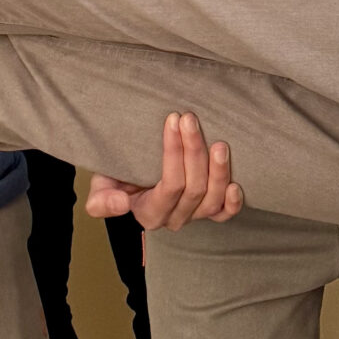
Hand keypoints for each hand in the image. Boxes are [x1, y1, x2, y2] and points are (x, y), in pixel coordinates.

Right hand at [85, 114, 243, 230]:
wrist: (133, 177)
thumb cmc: (119, 175)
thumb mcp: (102, 184)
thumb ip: (101, 200)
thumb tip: (121, 204)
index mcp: (149, 213)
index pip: (170, 185)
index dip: (175, 153)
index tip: (174, 119)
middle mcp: (173, 218)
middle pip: (193, 188)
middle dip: (194, 151)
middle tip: (191, 120)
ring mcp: (194, 216)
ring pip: (212, 199)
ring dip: (218, 171)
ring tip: (219, 144)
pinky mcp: (210, 211)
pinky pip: (225, 214)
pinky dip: (234, 202)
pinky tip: (237, 183)